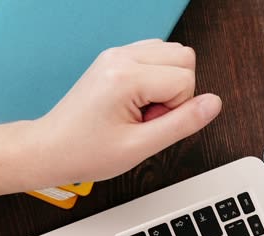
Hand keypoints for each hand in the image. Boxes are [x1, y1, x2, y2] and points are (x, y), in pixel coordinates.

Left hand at [22, 40, 220, 188]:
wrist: (49, 150)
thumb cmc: (84, 153)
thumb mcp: (138, 148)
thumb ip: (181, 124)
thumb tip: (213, 104)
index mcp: (126, 76)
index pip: (185, 79)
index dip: (175, 111)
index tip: (147, 128)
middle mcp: (121, 56)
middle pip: (184, 57)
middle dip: (174, 92)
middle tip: (144, 120)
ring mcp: (116, 54)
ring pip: (172, 54)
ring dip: (165, 84)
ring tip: (137, 113)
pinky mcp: (114, 59)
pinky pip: (154, 57)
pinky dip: (153, 79)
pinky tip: (133, 103)